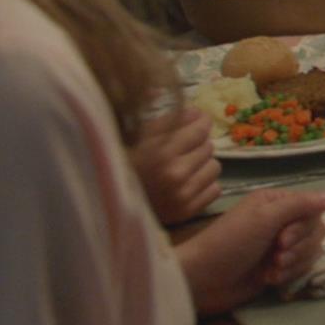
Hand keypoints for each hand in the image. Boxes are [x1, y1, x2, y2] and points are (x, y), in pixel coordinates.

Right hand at [132, 106, 219, 223]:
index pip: (200, 130)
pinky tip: (185, 185)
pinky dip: (204, 185)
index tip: (199, 122)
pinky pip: (215, 189)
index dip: (201, 122)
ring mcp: (183, 196)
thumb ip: (169, 122)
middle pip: (208, 147)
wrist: (109, 205)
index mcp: (161, 154)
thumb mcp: (140, 137)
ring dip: (202, 165)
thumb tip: (199, 112)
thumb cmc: (124, 166)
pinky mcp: (188, 212)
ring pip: (215, 167)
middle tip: (181, 150)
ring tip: (183, 168)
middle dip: (197, 145)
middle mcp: (176, 175)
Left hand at [177, 189, 324, 314]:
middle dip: (298, 247)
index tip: (282, 239)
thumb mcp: (265, 218)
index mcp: (277, 202)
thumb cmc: (229, 243)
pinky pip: (302, 267)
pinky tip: (268, 279)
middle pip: (317, 230)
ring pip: (312, 250)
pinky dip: (288, 274)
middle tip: (275, 255)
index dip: (304, 226)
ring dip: (293, 262)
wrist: (203, 281)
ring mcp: (280, 245)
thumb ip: (302, 205)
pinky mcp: (279, 267)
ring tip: (270, 270)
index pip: (313, 208)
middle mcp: (281, 220)